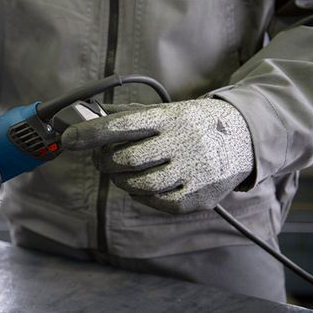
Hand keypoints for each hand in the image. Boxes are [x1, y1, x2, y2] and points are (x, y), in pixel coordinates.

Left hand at [61, 99, 253, 213]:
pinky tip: (144, 185)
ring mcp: (193, 171)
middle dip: (105, 162)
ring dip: (121, 180)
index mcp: (170, 117)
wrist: (243, 136)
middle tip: (102, 159)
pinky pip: (157, 202)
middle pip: (127, 160)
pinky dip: (142, 195)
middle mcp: (183, 143)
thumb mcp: (165, 111)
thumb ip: (128, 116)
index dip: (92, 133)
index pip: (124, 124)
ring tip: (123, 172)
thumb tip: (87, 116)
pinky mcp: (198, 196)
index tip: (69, 139)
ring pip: (139, 184)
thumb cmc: (191, 123)